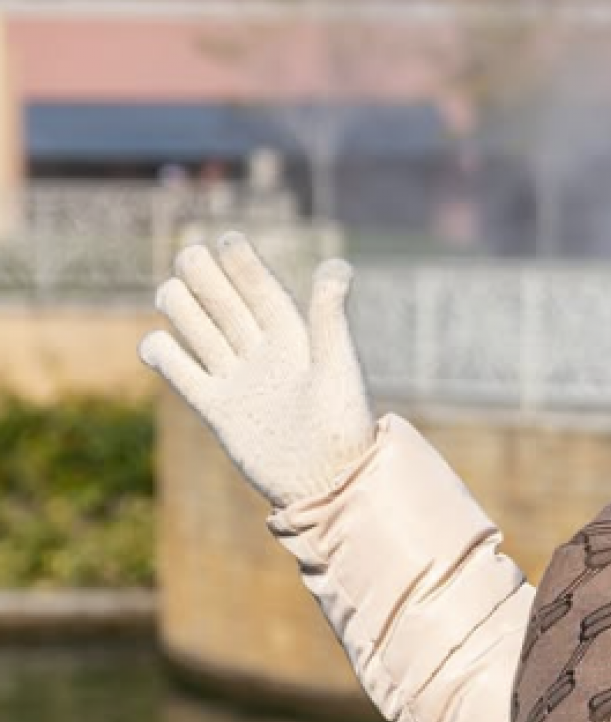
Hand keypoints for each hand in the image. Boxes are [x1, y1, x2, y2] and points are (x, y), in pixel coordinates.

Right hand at [139, 233, 375, 507]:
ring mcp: (239, 381)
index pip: (262, 292)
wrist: (326, 482)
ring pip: (202, 333)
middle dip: (206, 279)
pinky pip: (184, 376)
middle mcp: (264, 355)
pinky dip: (165, 358)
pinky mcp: (219, 410)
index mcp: (295, 339)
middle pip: (225, 306)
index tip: (226, 239)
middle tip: (189, 255)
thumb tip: (337, 265)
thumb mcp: (339, 365)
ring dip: (184, 310)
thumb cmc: (343, 425)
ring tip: (171, 290)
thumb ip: (331, 318)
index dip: (243, 265)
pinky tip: (155, 343)